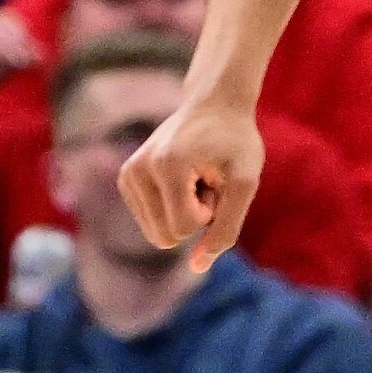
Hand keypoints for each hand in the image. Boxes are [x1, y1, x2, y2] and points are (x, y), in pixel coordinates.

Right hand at [119, 88, 267, 266]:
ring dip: (184, 213)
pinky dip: (172, 209)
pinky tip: (184, 179)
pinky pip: (151, 224)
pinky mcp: (126, 180)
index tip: (216, 182)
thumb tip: (197, 267)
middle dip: (194, 218)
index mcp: (166, 166)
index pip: (183, 229)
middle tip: (206, 181)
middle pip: (165, 237)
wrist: (215, 105)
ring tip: (196, 179)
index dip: (209, 214)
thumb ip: (226, 228)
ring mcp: (127, 175)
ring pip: (157, 234)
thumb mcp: (245, 183)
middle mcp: (137, 170)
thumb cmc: (235, 142)